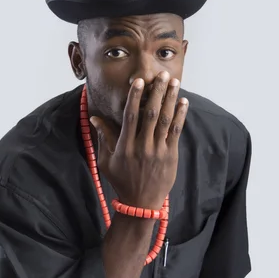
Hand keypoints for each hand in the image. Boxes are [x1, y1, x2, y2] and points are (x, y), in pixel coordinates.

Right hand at [90, 71, 188, 209]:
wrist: (141, 203)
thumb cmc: (121, 181)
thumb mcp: (106, 161)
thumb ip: (103, 138)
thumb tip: (94, 118)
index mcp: (125, 147)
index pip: (130, 117)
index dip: (135, 97)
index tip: (139, 81)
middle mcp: (142, 147)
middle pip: (150, 114)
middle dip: (157, 92)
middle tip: (161, 74)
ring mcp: (158, 151)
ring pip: (165, 120)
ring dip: (170, 99)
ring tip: (174, 81)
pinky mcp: (170, 156)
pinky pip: (176, 132)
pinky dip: (180, 116)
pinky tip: (183, 101)